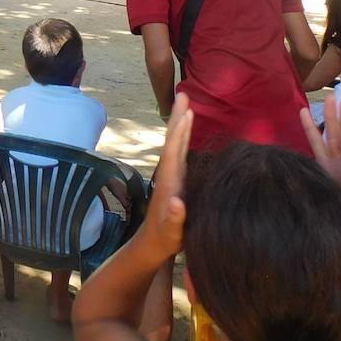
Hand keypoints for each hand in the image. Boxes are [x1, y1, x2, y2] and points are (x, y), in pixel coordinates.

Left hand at [134, 94, 192, 260]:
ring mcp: (172, 176)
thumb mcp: (172, 232)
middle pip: (173, 140)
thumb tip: (177, 202)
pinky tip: (188, 132)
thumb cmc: (165, 239)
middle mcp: (169, 174)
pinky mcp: (177, 180)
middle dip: (179, 118)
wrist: (151, 245)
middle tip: (183, 94)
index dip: (180, 131)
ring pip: (176, 145)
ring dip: (181, 125)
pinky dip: (184, 139)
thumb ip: (175, 218)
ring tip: (187, 106)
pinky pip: (181, 153)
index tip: (187, 110)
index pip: (174, 151)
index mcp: (169, 181)